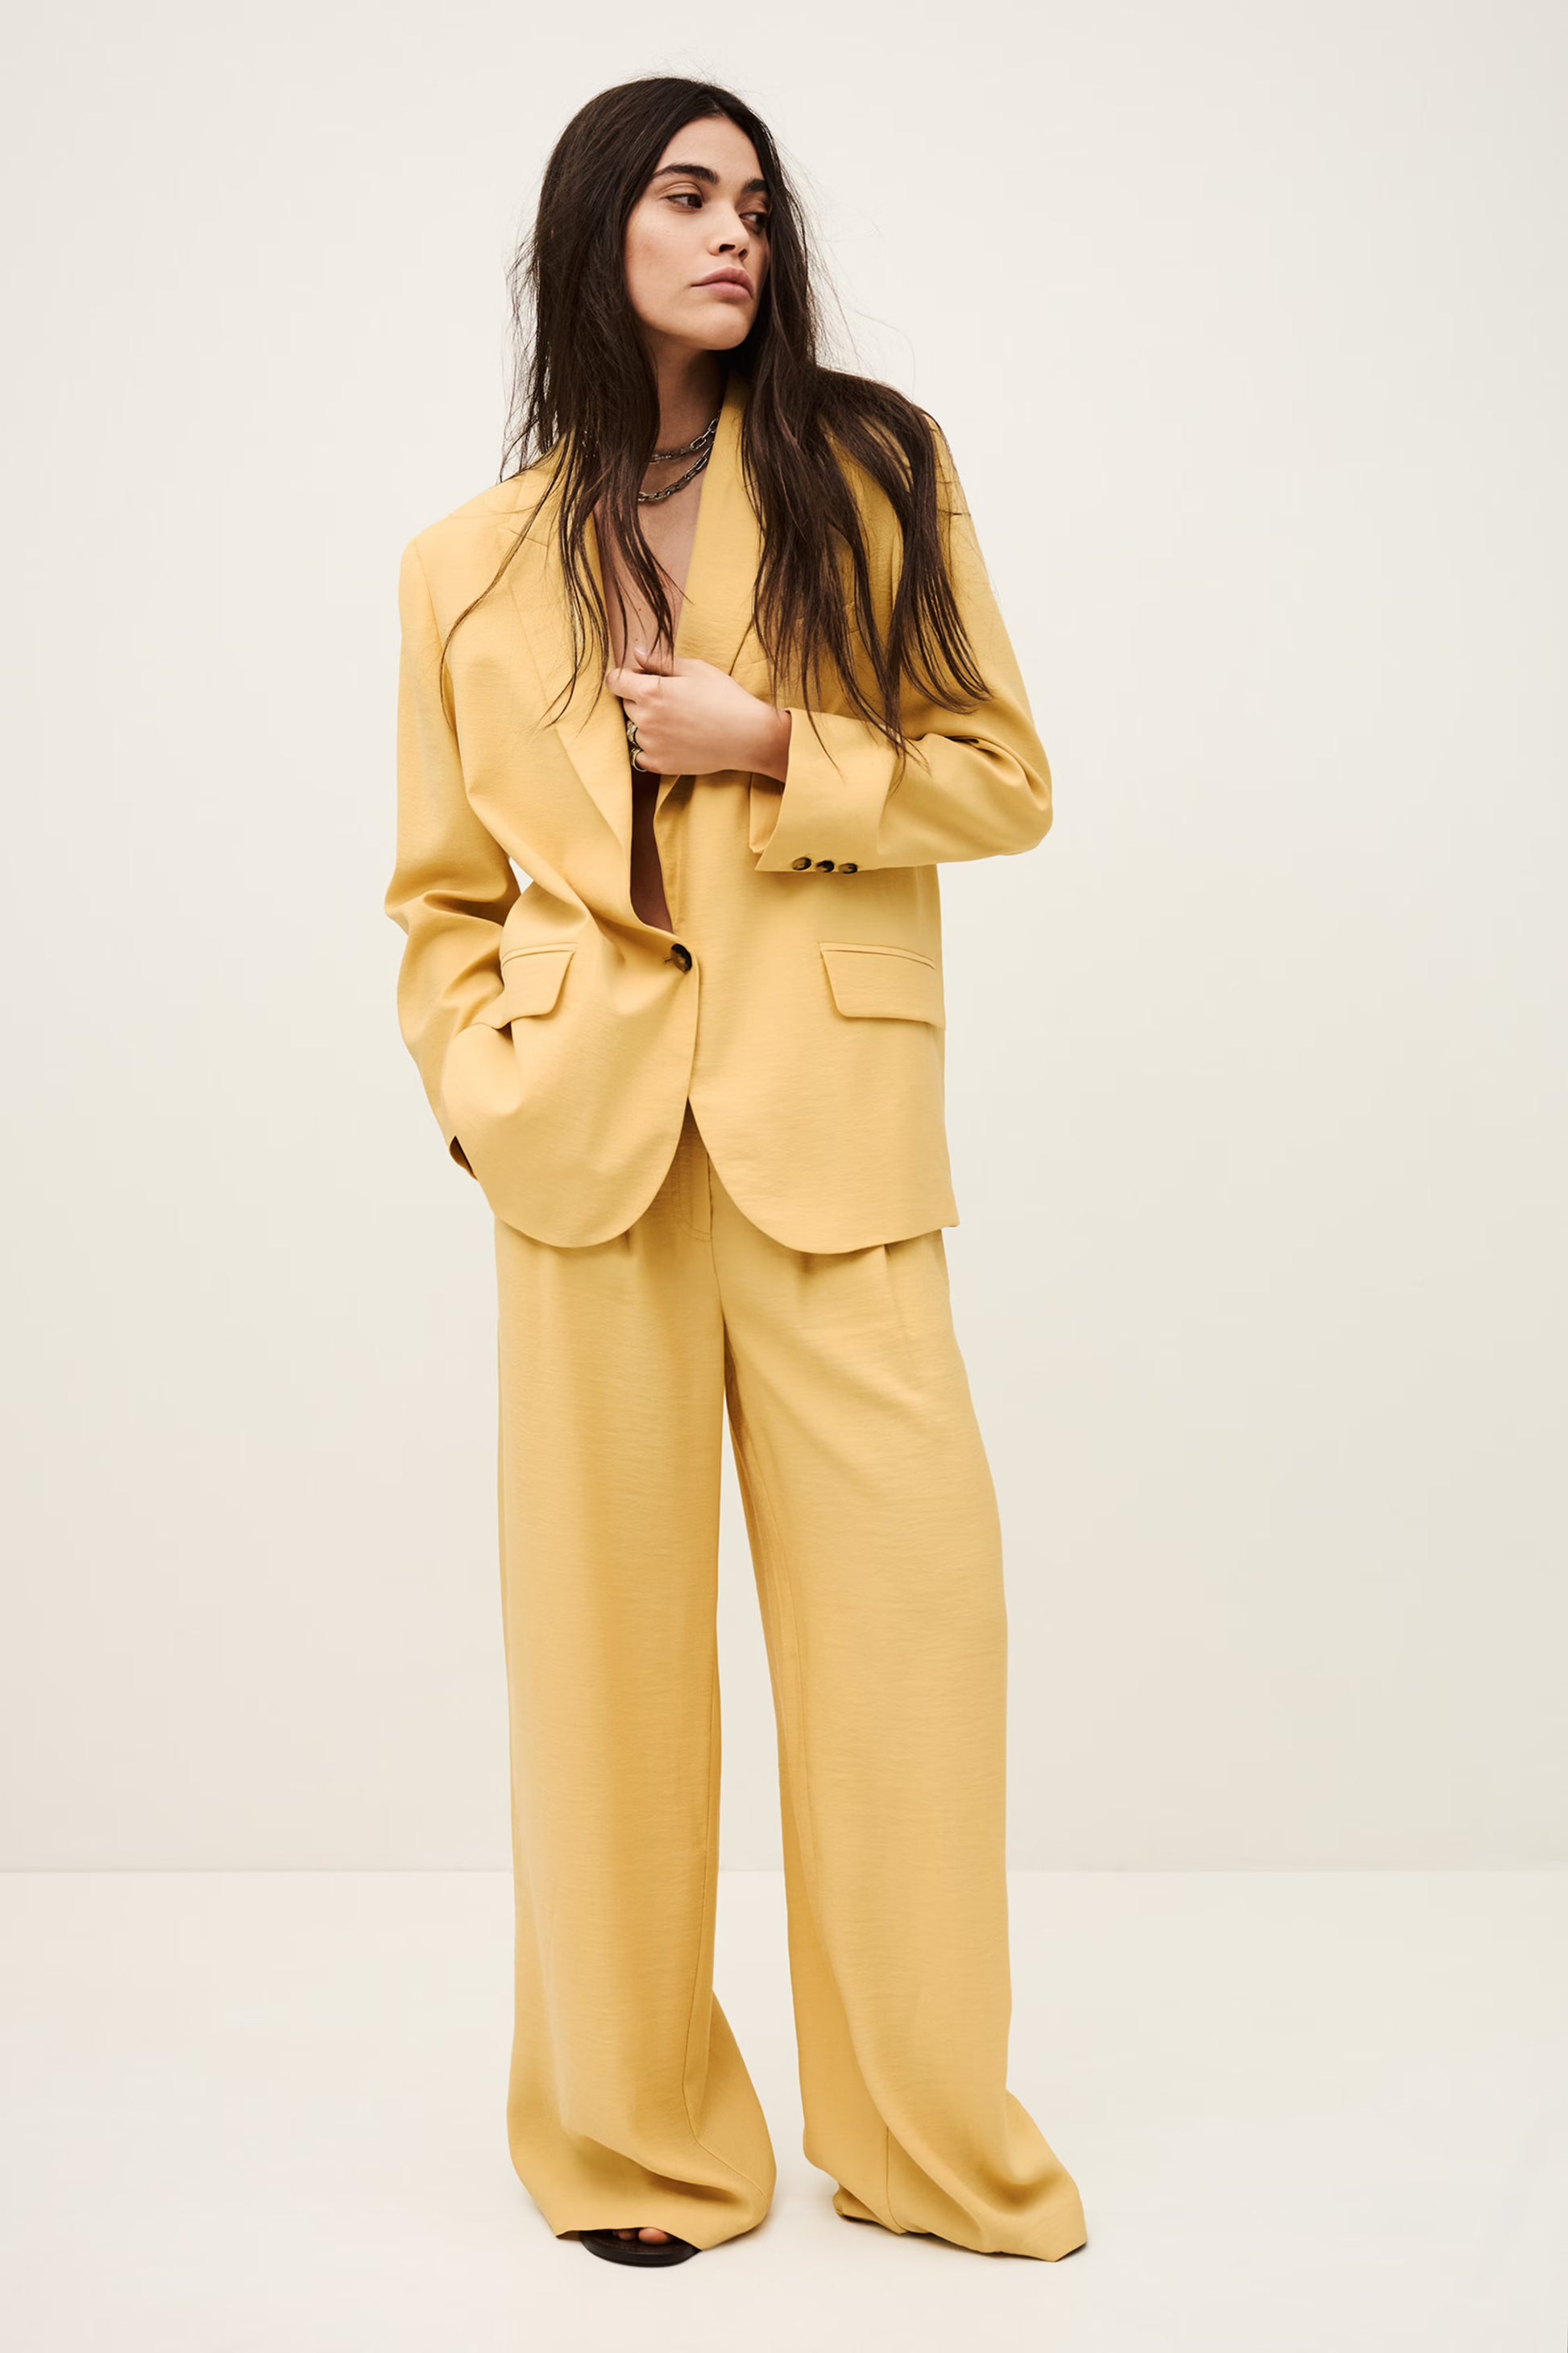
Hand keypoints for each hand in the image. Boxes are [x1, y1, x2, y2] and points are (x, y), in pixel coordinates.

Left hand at [606, 644, 791, 780]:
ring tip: (676, 720)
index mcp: (650, 692)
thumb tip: (635, 653)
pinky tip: (673, 739)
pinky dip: (652, 746)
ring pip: (634, 728)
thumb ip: (659, 661)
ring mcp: (651, 745)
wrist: (747, 736)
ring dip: (646, 722)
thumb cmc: (724, 697)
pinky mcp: (659, 764)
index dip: (625, 676)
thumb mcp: (695, 669)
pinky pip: (641, 753)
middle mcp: (645, 720)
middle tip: (670, 698)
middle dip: (640, 697)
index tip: (638, 677)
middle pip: (626, 704)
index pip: (614, 681)